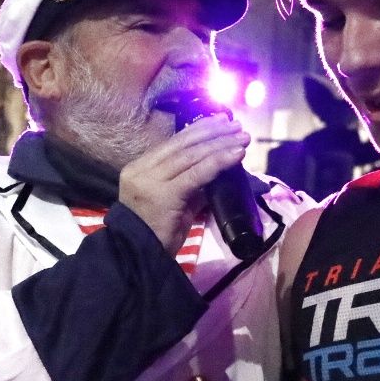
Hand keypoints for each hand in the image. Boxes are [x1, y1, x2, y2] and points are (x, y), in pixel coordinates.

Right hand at [117, 114, 249, 251]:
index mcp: (140, 168)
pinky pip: (196, 174)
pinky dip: (218, 162)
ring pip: (191, 156)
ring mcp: (150, 181)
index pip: (173, 144)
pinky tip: (236, 154)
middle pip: (182, 145)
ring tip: (241, 137)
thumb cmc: (156, 235)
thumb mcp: (173, 203)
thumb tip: (214, 170)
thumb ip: (189, 186)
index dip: (198, 130)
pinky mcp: (163, 194)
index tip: (220, 121)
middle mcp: (142, 170)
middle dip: (212, 132)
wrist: (138, 259)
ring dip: (220, 144)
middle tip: (236, 125)